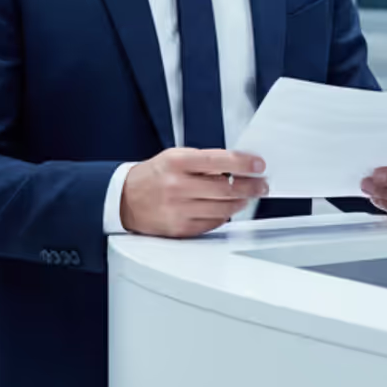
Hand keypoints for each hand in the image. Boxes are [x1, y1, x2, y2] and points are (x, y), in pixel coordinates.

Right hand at [121, 149, 268, 239]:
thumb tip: (237, 167)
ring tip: (246, 197)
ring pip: (222, 209)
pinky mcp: (180, 229)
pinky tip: (226, 210)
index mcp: (176, 163)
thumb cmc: (153, 176)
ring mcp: (178, 210)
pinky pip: (212, 224)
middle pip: (224, 189)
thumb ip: (204, 162)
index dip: (243, 163)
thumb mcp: (174, 158)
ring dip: (240, 203)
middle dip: (249, 187)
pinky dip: (223, 217)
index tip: (258, 165)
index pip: (218, 161)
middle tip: (261, 185)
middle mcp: (177, 186)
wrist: (125, 200)